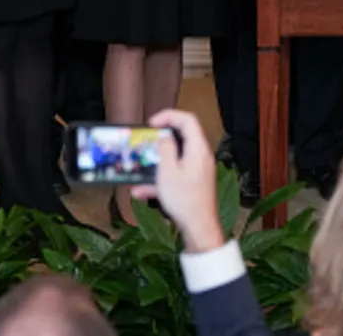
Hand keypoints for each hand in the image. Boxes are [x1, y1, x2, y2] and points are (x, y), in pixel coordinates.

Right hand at [130, 110, 223, 251]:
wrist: (198, 227)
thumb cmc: (185, 201)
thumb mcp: (168, 172)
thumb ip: (165, 150)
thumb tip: (164, 137)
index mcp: (197, 149)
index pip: (187, 120)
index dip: (169, 116)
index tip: (152, 123)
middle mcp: (201, 156)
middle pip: (182, 137)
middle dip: (161, 139)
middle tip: (146, 141)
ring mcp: (198, 169)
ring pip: (175, 158)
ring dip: (157, 162)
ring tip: (141, 166)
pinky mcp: (193, 182)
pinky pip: (175, 174)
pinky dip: (160, 179)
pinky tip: (141, 191)